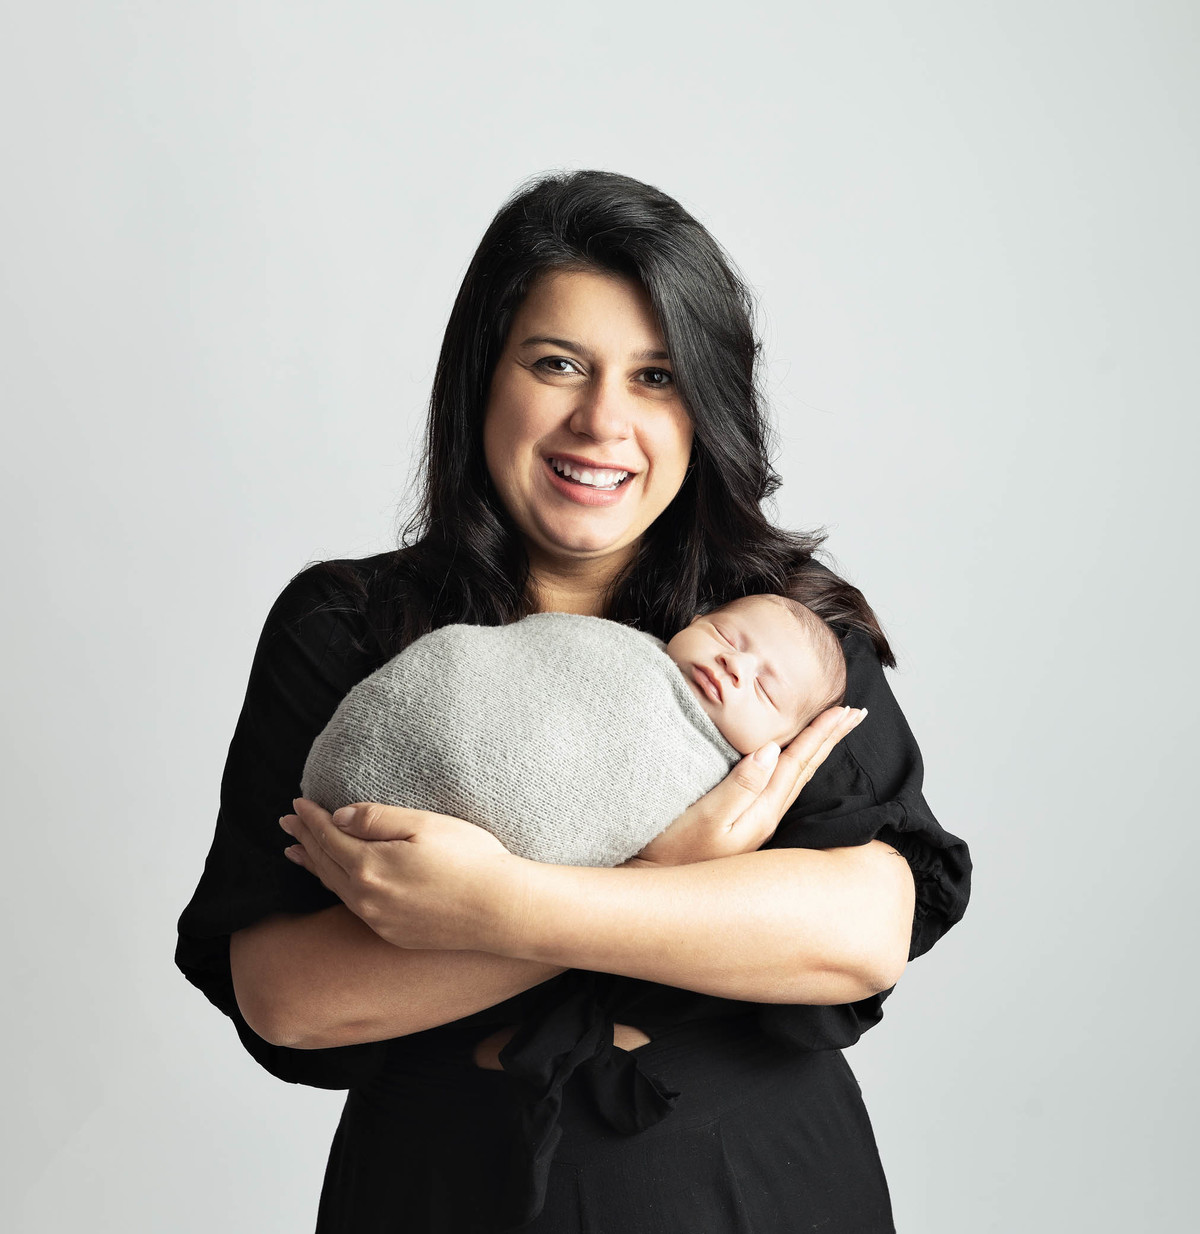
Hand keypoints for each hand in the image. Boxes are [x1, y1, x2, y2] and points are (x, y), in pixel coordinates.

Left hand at [279, 799, 531, 950]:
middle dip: (304, 839)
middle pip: (325, 862)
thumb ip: (375, 818)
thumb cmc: (470, 860)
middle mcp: (366, 898)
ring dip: (314, 866)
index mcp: (369, 866)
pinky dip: (337, 888)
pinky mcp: (394, 933)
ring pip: (335, 888)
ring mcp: (379, 920)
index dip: (311, 818)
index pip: (329, 836)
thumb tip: (338, 816)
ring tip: (296, 852)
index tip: (297, 803)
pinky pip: (354, 907)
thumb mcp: (423, 824)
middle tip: (286, 823)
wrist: (500, 910)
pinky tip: (339, 882)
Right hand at [620, 706, 866, 867]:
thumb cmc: (675, 853)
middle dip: (830, 739)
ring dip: (818, 751)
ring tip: (835, 731)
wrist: (658, 887)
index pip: (797, 762)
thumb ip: (741, 784)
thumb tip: (771, 749)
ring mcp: (756, 823)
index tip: (844, 709)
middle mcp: (766, 817)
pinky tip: (794, 762)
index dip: (820, 734)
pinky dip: (795, 766)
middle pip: (806, 769)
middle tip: (856, 713)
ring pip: (797, 778)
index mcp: (762, 811)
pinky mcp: (743, 825)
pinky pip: (781, 787)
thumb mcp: (708, 817)